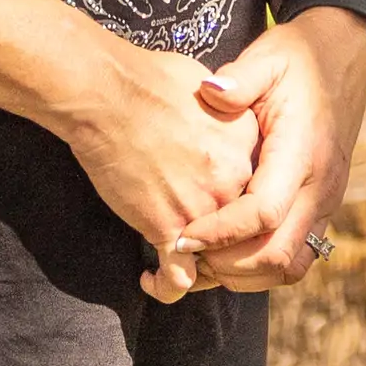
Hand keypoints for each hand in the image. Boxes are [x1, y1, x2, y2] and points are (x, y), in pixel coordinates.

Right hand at [55, 35, 261, 304]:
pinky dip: (165, 286)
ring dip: (197, 268)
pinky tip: (150, 279)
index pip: (258, 190)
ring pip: (215, 260)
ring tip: (175, 261)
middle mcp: (235, 181)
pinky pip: (178, 278)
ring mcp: (204, 209)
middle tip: (196, 241)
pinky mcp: (167, 229)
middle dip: (221, 241)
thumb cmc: (148, 79)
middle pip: (241, 228)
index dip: (238, 202)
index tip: (216, 203)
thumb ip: (228, 113)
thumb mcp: (207, 86)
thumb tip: (225, 118)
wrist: (107, 92)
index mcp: (248, 144)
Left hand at [176, 12, 365, 290]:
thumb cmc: (298, 57)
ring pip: (288, 267)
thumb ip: (239, 78)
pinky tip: (228, 253)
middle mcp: (321, 187)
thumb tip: (209, 91)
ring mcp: (327, 203)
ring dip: (243, 275)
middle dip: (225, 264)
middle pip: (276, 255)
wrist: (344, 57)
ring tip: (199, 261)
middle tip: (180, 254)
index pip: (264, 214)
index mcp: (303, 152)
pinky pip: (296, 257)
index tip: (181, 235)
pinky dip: (261, 268)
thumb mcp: (267, 56)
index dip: (221, 232)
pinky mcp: (322, 209)